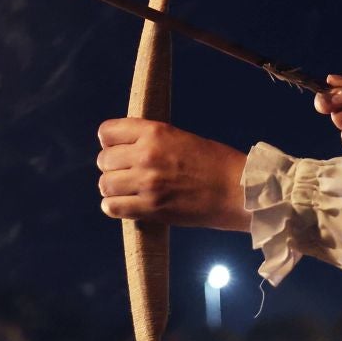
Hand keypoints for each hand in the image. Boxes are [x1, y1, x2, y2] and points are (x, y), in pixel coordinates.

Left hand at [97, 118, 248, 230]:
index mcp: (155, 132)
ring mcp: (146, 183)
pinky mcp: (150, 208)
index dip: (110, 141)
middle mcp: (146, 155)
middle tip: (126, 173)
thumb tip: (127, 149)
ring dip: (113, 188)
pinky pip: (112, 207)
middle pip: (104, 160)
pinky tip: (125, 204)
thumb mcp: (181, 137)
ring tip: (127, 190)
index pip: (107, 132)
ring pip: (105, 185)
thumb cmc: (216, 162)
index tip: (118, 149)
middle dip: (112, 167)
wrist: (237, 190)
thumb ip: (152, 141)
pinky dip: (114, 206)